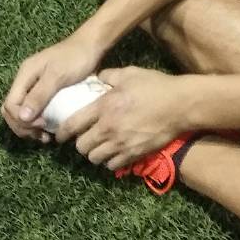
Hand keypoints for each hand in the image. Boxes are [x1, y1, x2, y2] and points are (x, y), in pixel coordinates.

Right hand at [0, 31, 108, 141]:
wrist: (91, 46)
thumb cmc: (75, 58)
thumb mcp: (57, 76)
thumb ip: (39, 95)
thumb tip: (22, 118)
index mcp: (25, 74)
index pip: (10, 105)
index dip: (21, 120)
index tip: (42, 124)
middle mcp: (25, 81)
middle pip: (11, 111)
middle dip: (22, 127)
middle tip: (41, 135)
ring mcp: (34, 86)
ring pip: (21, 113)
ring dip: (29, 128)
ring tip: (46, 137)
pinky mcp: (44, 91)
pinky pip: (33, 111)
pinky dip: (37, 123)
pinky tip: (50, 130)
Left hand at [58, 67, 189, 171]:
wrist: (180, 105)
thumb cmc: (154, 85)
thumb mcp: (129, 73)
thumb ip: (109, 76)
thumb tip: (97, 78)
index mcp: (104, 106)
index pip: (73, 124)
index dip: (62, 131)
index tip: (59, 134)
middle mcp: (109, 128)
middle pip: (82, 146)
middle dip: (79, 143)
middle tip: (83, 137)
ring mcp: (121, 144)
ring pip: (95, 158)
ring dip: (93, 153)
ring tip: (97, 146)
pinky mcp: (134, 155)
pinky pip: (112, 166)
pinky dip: (109, 161)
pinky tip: (113, 152)